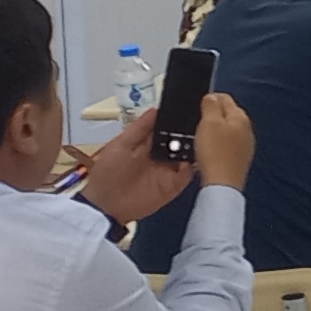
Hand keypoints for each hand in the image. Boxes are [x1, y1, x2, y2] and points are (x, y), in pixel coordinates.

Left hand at [76, 113, 196, 223]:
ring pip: (189, 154)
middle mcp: (162, 154)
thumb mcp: (120, 145)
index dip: (178, 117)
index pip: (168, 127)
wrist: (106, 205)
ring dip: (196, 146)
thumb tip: (156, 109)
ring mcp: (169, 169)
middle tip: (203, 121)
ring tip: (204, 136)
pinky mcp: (174, 185)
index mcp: (148, 143)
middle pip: (182, 139)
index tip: (191, 106)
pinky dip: (194, 165)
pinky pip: (189, 173)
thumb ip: (138, 129)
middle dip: (192, 130)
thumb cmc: (108, 172)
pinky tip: (196, 156)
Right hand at [191, 93, 254, 188]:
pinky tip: (209, 151)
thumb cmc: (216, 155)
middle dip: (212, 116)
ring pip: (227, 130)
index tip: (198, 105)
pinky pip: (227, 145)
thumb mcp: (208, 123)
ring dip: (215, 131)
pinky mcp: (240, 158)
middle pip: (227, 114)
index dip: (209, 99)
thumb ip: (211, 105)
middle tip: (197, 123)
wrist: (222, 183)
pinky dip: (218, 145)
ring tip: (201, 138)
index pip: (225, 98)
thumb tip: (211, 97)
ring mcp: (245, 145)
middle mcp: (247, 130)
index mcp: (240, 117)